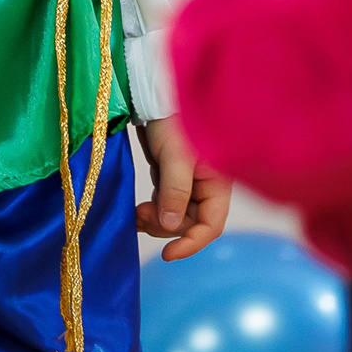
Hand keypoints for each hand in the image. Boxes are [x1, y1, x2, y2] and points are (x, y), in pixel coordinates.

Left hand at [135, 113, 230, 260]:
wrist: (153, 97)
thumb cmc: (171, 119)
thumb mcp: (175, 155)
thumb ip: (175, 191)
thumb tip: (171, 227)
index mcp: (217, 182)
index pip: (211, 224)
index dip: (192, 242)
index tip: (168, 254)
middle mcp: (205, 187)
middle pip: (189, 224)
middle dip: (165, 226)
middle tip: (140, 216)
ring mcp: (187, 185)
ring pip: (174, 218)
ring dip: (155, 220)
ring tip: (135, 213)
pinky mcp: (170, 180)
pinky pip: (163, 206)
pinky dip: (150, 211)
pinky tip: (136, 209)